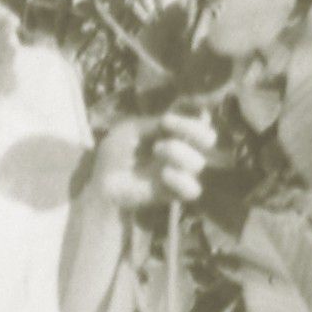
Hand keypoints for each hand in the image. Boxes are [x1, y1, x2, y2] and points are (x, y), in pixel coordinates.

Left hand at [91, 109, 215, 209]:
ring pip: (198, 163)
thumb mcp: (130, 130)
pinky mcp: (173, 194)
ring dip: (178, 152)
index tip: (166, 120)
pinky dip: (181, 180)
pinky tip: (164, 174)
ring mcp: (179, 173)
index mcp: (174, 134)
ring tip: (156, 151)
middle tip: (168, 131)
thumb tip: (174, 118)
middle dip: (194, 131)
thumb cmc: (115, 153)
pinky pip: (194, 190)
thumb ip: (153, 123)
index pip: (199, 123)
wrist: (103, 183)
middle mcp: (181, 152)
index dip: (189, 119)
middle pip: (208, 138)